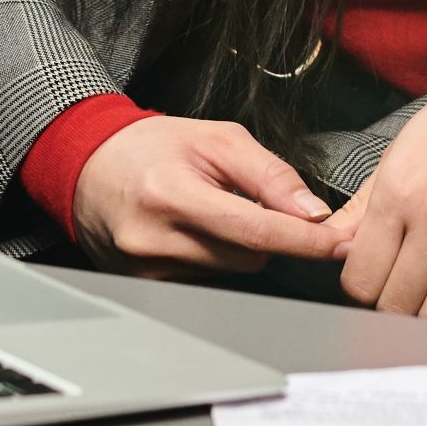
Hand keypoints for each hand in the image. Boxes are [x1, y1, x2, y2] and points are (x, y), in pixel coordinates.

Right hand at [73, 114, 335, 272]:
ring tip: (208, 211)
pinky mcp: (143, 286)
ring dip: (238, 247)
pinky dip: (212, 258)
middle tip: (245, 200)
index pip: (255, 229)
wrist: (87, 166)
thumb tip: (314, 214)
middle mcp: (154, 239)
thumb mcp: (216, 139)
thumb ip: (270, 175)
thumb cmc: (150, 147)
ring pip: (231, 272)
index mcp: (171, 194)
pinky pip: (206, 280)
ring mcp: (145, 270)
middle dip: (265, 233)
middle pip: (248, 255)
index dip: (304, 240)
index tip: (339, 244)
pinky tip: (190, 232)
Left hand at [331, 45, 426, 323]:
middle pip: (395, 303)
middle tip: (400, 296)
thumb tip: (332, 247)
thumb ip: (361, 207)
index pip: (360, 278)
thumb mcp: (399, 153)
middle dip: (391, 307)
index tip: (373, 283)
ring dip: (426, 319)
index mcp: (397, 191)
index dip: (362, 289)